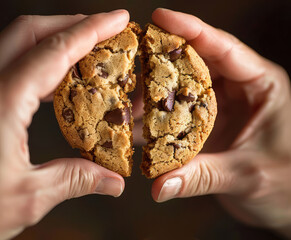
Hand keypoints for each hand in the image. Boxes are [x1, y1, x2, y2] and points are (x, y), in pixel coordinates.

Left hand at [0, 10, 128, 239]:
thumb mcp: (24, 198)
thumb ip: (72, 181)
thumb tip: (112, 182)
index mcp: (0, 103)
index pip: (54, 52)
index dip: (91, 30)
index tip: (118, 20)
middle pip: (31, 31)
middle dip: (73, 24)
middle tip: (106, 29)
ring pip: (19, 44)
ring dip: (57, 39)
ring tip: (88, 49)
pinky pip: (12, 65)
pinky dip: (41, 62)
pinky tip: (58, 78)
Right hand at [150, 8, 290, 236]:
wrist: (287, 203)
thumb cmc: (286, 183)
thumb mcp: (248, 175)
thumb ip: (202, 176)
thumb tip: (159, 185)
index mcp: (260, 84)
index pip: (223, 47)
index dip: (191, 29)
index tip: (159, 18)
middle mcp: (238, 89)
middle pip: (196, 63)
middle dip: (163, 62)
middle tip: (130, 61)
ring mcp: (220, 107)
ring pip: (183, 89)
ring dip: (156, 95)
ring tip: (126, 100)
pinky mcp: (207, 125)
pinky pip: (178, 115)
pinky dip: (158, 120)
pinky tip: (137, 126)